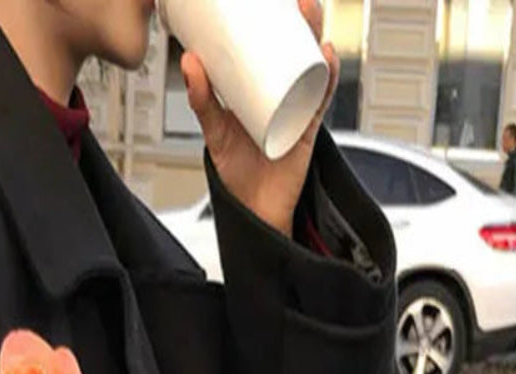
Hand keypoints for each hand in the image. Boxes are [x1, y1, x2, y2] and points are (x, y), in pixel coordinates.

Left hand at [181, 0, 338, 237]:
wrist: (254, 210)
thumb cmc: (236, 172)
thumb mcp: (214, 131)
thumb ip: (202, 100)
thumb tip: (189, 61)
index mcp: (260, 90)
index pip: (272, 49)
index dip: (277, 23)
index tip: (271, 0)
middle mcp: (284, 94)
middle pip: (298, 51)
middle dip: (301, 22)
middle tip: (296, 0)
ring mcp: (298, 107)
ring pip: (313, 67)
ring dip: (316, 38)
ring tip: (310, 14)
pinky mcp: (308, 127)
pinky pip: (321, 97)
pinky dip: (326, 76)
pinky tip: (326, 56)